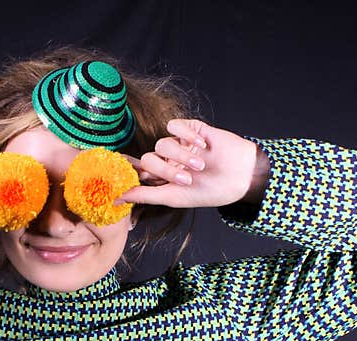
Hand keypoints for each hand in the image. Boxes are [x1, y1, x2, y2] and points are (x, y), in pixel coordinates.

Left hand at [113, 119, 267, 208]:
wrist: (241, 177)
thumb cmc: (209, 191)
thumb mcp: (174, 197)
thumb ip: (144, 195)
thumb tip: (115, 199)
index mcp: (161, 177)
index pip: (138, 170)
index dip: (128, 169)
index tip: (117, 170)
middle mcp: (167, 160)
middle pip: (149, 159)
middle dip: (166, 170)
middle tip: (187, 178)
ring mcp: (179, 144)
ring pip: (162, 143)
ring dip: (180, 156)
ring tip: (199, 166)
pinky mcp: (191, 129)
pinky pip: (175, 126)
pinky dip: (186, 136)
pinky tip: (202, 146)